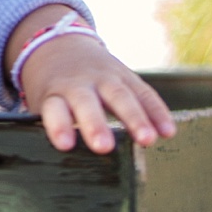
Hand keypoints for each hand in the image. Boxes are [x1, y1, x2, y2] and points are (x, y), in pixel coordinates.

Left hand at [7, 5, 177, 153]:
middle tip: (103, 147)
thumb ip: (50, 127)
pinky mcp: (126, 75)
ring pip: (120, 95)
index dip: (58, 125)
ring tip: (146, 140)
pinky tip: (168, 131)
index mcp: (53, 93)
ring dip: (135, 118)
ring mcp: (104, 77)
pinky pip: (144, 93)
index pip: (54, 108)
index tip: (65, 145)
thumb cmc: (53, 90)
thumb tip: (52, 166)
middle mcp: (79, 83)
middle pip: (86, 102)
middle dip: (95, 124)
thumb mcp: (43, 103)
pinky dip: (157, 112)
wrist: (61, 46)